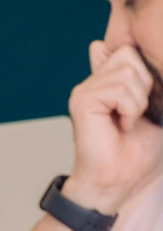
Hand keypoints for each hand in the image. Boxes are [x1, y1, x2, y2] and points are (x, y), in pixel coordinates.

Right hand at [66, 41, 162, 211]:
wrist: (116, 181)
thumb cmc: (134, 153)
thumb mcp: (149, 106)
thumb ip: (139, 79)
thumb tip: (111, 51)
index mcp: (104, 82)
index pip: (130, 50)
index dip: (146, 74)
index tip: (142, 105)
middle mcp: (91, 83)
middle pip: (129, 54)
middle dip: (144, 84)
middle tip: (134, 114)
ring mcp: (84, 91)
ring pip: (128, 71)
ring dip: (137, 101)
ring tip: (127, 122)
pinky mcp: (82, 102)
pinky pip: (119, 89)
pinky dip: (129, 109)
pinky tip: (120, 126)